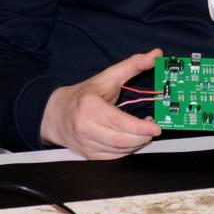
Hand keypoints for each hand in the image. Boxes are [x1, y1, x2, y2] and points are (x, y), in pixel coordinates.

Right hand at [40, 50, 163, 159]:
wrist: (56, 113)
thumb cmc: (84, 95)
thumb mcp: (107, 76)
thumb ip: (133, 65)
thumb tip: (156, 55)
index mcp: (89, 106)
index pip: (120, 122)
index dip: (141, 127)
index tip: (156, 126)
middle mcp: (85, 127)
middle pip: (122, 140)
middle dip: (143, 136)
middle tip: (153, 127)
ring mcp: (85, 143)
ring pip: (120, 151)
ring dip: (137, 144)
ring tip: (143, 132)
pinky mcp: (88, 155)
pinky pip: (114, 158)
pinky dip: (127, 151)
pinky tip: (131, 140)